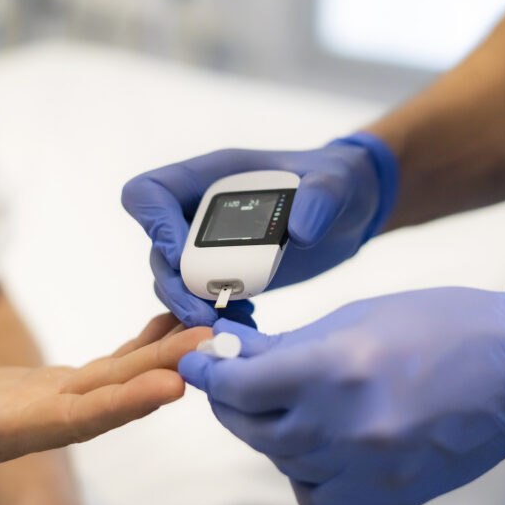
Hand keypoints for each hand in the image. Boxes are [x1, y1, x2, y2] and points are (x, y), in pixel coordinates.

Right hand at [0, 324, 209, 492]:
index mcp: (10, 433)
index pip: (76, 421)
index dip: (124, 404)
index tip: (171, 386)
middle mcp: (43, 422)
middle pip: (114, 396)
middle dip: (164, 371)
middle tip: (213, 343)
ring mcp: (51, 404)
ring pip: (116, 378)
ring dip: (161, 356)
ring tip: (204, 326)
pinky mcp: (50, 388)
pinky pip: (103, 367)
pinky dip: (135, 347)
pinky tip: (163, 325)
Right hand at [121, 133, 398, 326]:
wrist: (353, 209)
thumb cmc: (342, 181)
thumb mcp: (339, 182)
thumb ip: (322, 197)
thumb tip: (300, 231)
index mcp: (213, 177)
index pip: (151, 193)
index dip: (154, 224)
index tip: (180, 255)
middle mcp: (201, 211)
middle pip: (157, 249)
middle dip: (174, 286)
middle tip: (204, 316)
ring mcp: (211, 245)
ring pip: (174, 282)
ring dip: (192, 308)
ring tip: (228, 327)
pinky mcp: (228, 273)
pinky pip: (203, 301)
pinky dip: (215, 318)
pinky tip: (248, 325)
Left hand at [179, 282, 504, 504]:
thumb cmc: (447, 325)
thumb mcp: (360, 314)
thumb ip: (292, 343)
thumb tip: (236, 353)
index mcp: (337, 369)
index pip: (239, 385)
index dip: (209, 372)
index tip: (197, 359)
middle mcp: (344, 426)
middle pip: (249, 426)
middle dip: (230, 399)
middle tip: (231, 376)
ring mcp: (366, 469)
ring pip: (278, 459)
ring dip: (267, 428)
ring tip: (282, 400)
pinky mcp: (385, 496)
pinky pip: (312, 492)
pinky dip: (301, 468)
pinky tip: (315, 439)